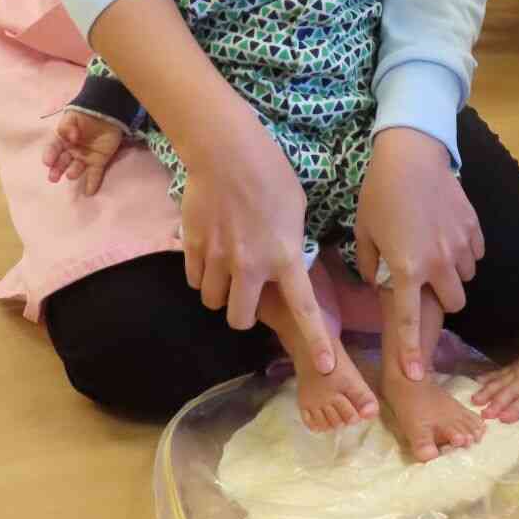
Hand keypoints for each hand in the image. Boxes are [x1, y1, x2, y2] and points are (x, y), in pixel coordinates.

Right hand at [43, 110, 123, 195]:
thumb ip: (68, 126)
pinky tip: (88, 192)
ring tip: (71, 175)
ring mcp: (85, 156)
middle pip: (62, 162)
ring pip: (77, 167)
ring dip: (73, 172)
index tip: (47, 162)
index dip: (50, 155)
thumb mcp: (74, 116)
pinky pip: (94, 173)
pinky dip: (91, 183)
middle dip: (57, 169)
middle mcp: (72, 150)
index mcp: (63, 139)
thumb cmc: (86, 114)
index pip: (53, 148)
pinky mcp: (99, 160)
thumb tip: (71, 138)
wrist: (107, 111)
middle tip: (53, 177)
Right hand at [179, 114, 335, 373]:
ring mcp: (217, 259)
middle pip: (240, 319)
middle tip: (246, 294)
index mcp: (285, 256)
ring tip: (225, 268)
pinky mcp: (192, 247)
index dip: (316, 340)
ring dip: (219, 292)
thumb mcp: (296, 209)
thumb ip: (291, 244)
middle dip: (242, 313)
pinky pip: (193, 280)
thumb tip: (286, 263)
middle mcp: (251, 266)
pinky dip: (200, 274)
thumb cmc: (270, 171)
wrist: (226, 150)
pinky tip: (208, 252)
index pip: (304, 309)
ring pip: (212, 302)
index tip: (326, 369)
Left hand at [355, 128, 483, 380]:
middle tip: (426, 283)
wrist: (410, 154)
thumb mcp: (364, 232)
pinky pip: (475, 253)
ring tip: (435, 253)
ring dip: (453, 275)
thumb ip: (371, 265)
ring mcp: (460, 245)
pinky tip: (447, 234)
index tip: (414, 375)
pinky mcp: (473, 227)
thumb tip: (379, 282)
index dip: (411, 351)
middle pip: (454, 303)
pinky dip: (464, 252)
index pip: (410, 320)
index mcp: (407, 269)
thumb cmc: (379, 193)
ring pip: (466, 278)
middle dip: (442, 299)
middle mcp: (438, 263)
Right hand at [472, 340, 518, 424]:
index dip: (515, 409)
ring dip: (487, 391)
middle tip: (484, 414)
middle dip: (496, 403)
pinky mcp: (512, 367)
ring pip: (500, 382)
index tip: (503, 418)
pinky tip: (476, 382)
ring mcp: (517, 371)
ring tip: (475, 400)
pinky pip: (498, 372)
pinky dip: (487, 377)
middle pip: (510, 392)